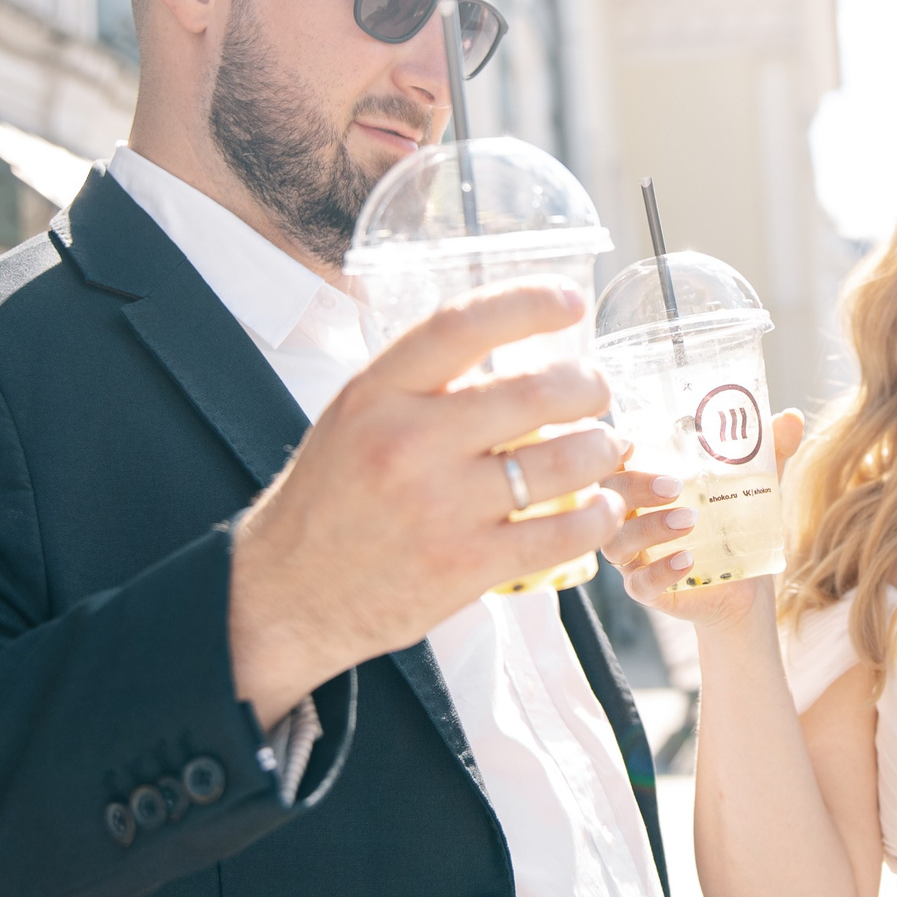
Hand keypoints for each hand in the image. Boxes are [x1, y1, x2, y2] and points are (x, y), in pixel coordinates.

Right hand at [226, 280, 628, 726]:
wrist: (287, 595)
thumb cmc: (329, 499)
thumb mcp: (354, 417)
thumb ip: (419, 383)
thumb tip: (507, 343)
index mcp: (378, 393)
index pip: (463, 325)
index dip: (529, 304)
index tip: (571, 301)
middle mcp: (408, 442)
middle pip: (535, 393)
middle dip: (588, 386)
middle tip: (599, 391)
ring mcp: (440, 507)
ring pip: (561, 462)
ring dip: (603, 448)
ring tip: (608, 446)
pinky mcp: (465, 566)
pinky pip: (560, 533)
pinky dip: (597, 517)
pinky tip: (602, 508)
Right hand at [603, 408, 805, 635]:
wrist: (744, 588)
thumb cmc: (734, 527)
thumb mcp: (752, 486)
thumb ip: (768, 453)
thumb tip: (792, 417)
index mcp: (643, 488)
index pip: (612, 464)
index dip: (610, 453)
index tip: (631, 443)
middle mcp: (629, 520)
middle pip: (607, 498)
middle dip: (634, 487)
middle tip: (674, 485)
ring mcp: (634, 558)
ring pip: (617, 542)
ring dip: (650, 528)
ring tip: (690, 521)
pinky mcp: (648, 591)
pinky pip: (639, 584)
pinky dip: (661, 571)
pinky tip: (688, 561)